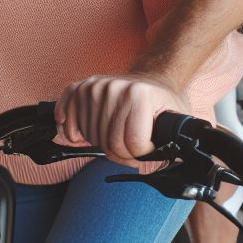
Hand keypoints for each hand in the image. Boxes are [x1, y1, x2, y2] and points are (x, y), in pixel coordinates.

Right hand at [56, 74, 190, 166]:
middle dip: (121, 155)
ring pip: (89, 135)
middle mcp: (114, 88)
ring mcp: (95, 87)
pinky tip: (79, 133)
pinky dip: (69, 127)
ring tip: (115, 138)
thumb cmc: (162, 104)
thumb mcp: (177, 120)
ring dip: (100, 144)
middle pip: (109, 143)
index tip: (148, 150)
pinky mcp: (82, 87)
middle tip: (131, 149)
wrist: (152, 80)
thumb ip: (176, 142)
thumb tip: (177, 162)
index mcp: (139, 95)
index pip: (132, 144)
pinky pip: (66, 110)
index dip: (141, 156)